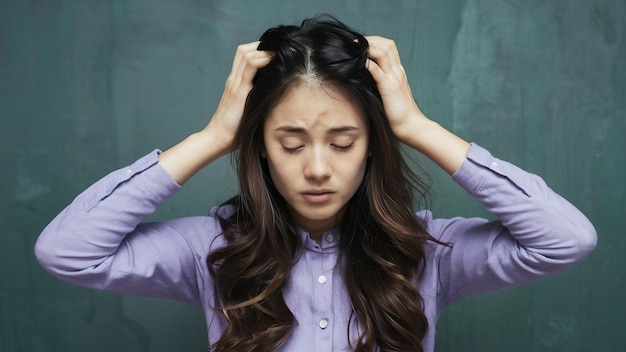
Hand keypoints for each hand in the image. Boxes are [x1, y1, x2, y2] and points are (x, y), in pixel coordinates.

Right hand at [205, 41, 272, 153]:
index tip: (274, 55)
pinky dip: (262, 59)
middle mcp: (234, 80)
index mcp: (235, 84)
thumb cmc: (234, 131)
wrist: (218, 139)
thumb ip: (256, 103)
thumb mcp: (248, 112)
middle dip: (261, 46)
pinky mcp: (239, 90)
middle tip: (278, 51)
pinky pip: (250, 66)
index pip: (243, 57)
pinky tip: (273, 60)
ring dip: (263, 50)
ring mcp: (235, 83)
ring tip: (278, 53)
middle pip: (244, 50)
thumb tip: (276, 103)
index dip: (258, 51)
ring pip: (246, 54)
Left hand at [366, 36, 469, 173]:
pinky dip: (368, 63)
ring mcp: (394, 78)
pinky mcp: (389, 88)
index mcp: (398, 72)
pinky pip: (378, 71)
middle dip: (370, 40)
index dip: (374, 42)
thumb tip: (361, 77)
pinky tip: (358, 62)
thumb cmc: (398, 114)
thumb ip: (379, 83)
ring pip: (383, 52)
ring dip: (368, 47)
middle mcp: (397, 72)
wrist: (411, 127)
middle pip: (386, 45)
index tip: (359, 45)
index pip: (388, 47)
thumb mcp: (387, 94)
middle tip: (354, 43)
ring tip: (354, 48)